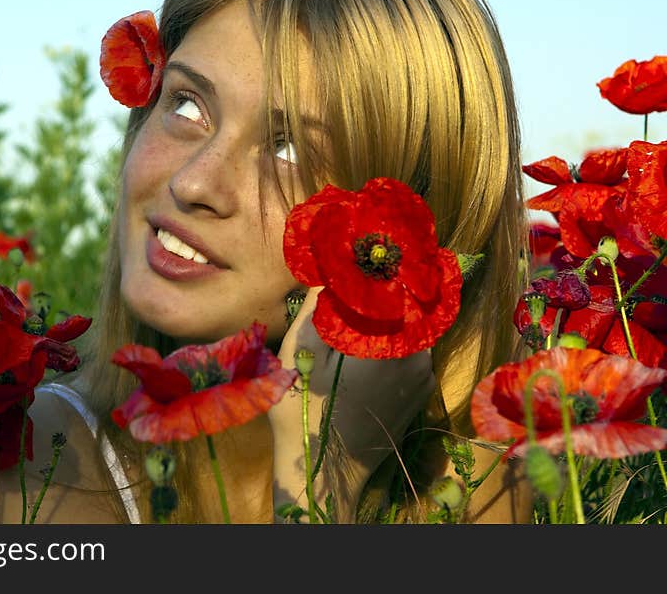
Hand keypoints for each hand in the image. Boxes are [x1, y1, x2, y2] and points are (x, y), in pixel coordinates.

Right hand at [269, 287, 434, 521]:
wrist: (325, 469)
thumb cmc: (306, 407)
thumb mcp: (300, 350)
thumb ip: (320, 305)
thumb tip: (330, 271)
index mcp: (390, 339)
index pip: (400, 286)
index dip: (385, 267)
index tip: (367, 254)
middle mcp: (417, 354)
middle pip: (408, 307)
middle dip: (387, 292)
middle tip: (360, 279)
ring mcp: (423, 376)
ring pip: (412, 330)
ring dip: (392, 319)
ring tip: (363, 311)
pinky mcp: (421, 394)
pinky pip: (414, 354)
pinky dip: (397, 344)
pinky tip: (371, 346)